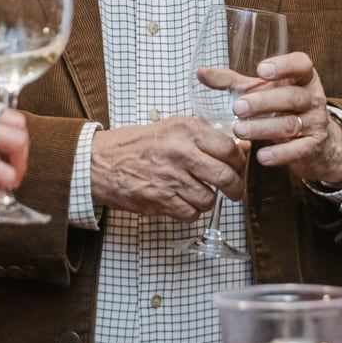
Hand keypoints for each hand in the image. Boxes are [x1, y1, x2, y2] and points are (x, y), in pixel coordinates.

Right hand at [91, 117, 247, 222]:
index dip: (240, 162)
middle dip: (235, 188)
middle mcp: (180, 152)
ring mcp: (170, 178)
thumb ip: (205, 137)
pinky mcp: (160, 200)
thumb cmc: (136, 145)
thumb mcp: (171, 128)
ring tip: (198, 193)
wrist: (99, 162)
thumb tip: (241, 148)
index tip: (238, 168)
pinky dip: (190, 211)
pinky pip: (190, 213)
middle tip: (234, 191)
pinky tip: (182, 201)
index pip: (228, 148)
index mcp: (185, 130)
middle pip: (225, 176)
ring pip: (208, 199)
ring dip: (208, 200)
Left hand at [204, 51, 341, 188]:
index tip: (261, 70)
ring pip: (291, 124)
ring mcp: (316, 123)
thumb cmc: (281, 109)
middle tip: (237, 108)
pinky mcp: (314, 147)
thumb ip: (231, 82)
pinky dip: (280, 154)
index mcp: (302, 78)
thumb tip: (200, 72)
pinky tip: (261, 157)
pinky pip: (298, 150)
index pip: (301, 64)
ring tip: (239, 131)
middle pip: (292, 97)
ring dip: (263, 128)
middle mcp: (313, 98)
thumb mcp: (259, 92)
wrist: (314, 143)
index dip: (284, 66)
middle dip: (264, 102)